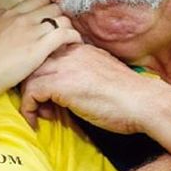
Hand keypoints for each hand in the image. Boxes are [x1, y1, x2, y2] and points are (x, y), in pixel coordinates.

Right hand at [0, 0, 81, 100]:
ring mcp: (32, 31)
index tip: (50, 18)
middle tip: (63, 31)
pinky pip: (66, 34)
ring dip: (69, 27)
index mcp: (9, 13)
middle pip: (53, 7)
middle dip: (61, 17)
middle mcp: (22, 18)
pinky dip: (74, 37)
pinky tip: (75, 44)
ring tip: (70, 39)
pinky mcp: (39, 47)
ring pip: (63, 18)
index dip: (47, 7)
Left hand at [21, 43, 161, 132]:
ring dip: (29, 98)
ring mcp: (64, 66)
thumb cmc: (128, 96)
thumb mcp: (103, 74)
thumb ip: (85, 74)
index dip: (43, 73)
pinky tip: (37, 121)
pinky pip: (30, 93)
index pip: (49, 53)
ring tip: (40, 115)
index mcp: (81, 49)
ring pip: (29, 77)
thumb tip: (72, 89)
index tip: (48, 94)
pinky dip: (29, 109)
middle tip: (40, 104)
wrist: (142, 102)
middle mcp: (70, 53)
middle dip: (31, 84)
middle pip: (35, 63)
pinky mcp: (60, 84)